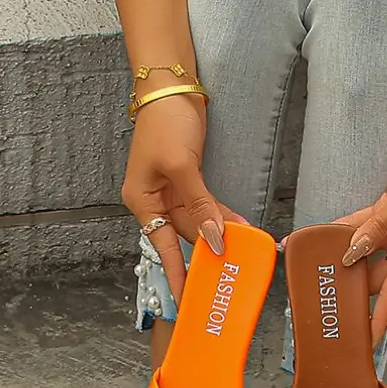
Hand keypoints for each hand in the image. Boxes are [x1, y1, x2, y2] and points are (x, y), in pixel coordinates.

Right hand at [121, 93, 242, 303]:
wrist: (170, 87)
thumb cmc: (164, 122)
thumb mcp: (181, 166)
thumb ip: (199, 204)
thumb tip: (214, 237)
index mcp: (142, 201)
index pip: (162, 247)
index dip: (177, 274)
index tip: (187, 300)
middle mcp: (155, 200)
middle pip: (183, 235)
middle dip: (207, 252)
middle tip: (229, 275)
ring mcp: (171, 190)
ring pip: (198, 222)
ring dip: (219, 233)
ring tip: (244, 251)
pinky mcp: (187, 179)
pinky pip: (205, 206)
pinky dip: (221, 215)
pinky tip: (239, 226)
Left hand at [338, 124, 386, 343]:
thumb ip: (378, 226)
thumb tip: (354, 250)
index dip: (378, 317)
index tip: (366, 340)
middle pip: (374, 276)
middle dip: (353, 289)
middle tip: (325, 301)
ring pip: (365, 252)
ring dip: (344, 258)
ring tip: (317, 269)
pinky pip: (364, 226)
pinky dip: (346, 230)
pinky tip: (325, 236)